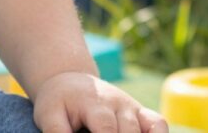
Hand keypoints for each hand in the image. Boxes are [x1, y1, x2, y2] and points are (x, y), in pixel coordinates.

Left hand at [33, 71, 167, 132]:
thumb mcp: (49, 116)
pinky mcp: (140, 114)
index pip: (107, 129)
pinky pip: (158, 123)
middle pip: (128, 132)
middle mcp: (119, 103)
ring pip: (147, 129)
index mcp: (95, 103)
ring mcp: (132, 107)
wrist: (70, 80)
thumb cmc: (58, 102)